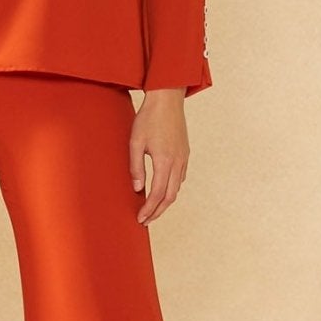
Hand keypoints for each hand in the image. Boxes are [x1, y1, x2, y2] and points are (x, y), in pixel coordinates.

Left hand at [129, 88, 188, 224]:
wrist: (167, 100)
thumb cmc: (148, 118)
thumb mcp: (135, 142)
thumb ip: (136, 167)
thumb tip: (137, 189)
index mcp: (164, 161)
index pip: (157, 194)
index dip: (149, 209)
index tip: (140, 218)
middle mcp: (177, 163)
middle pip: (170, 197)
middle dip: (157, 212)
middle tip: (146, 220)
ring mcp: (183, 158)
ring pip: (176, 188)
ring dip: (165, 202)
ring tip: (153, 209)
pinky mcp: (185, 153)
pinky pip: (180, 178)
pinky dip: (172, 189)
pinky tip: (163, 190)